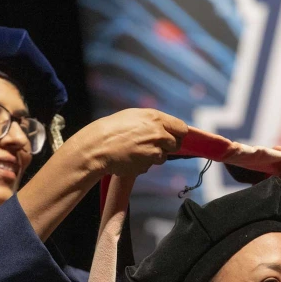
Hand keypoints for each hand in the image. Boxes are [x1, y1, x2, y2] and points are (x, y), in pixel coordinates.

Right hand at [68, 109, 187, 177]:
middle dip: (168, 146)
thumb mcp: (134, 116)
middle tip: (155, 144)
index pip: (182, 128)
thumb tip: (166, 127)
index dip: (178, 133)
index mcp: (156, 118)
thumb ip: (153, 121)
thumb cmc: (112, 129)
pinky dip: (144, 163)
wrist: (98, 147)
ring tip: (138, 150)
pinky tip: (131, 157)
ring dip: (155, 156)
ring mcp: (154, 151)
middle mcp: (158, 134)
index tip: (174, 136)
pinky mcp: (147, 165)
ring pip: (164, 157)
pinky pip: (151, 165)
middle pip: (177, 144)